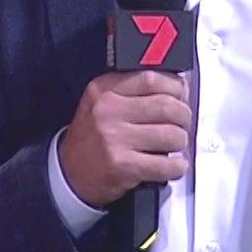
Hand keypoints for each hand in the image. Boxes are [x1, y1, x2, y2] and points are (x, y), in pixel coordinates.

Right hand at [56, 70, 190, 207]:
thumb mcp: (102, 102)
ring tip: (174, 145)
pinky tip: (172, 165)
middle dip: (183, 117)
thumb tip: (179, 88)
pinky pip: (166, 164)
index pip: (152, 78)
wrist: (69, 172)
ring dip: (181, 142)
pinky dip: (177, 167)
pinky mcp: (123, 165)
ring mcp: (115, 139)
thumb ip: (134, 91)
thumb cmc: (92, 137)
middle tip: (181, 124)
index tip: (180, 96)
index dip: (175, 87)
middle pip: (167, 106)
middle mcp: (108, 111)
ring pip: (171, 135)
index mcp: (104, 89)